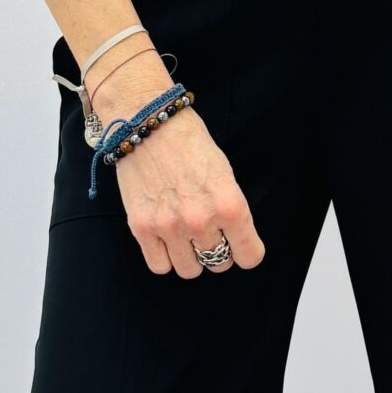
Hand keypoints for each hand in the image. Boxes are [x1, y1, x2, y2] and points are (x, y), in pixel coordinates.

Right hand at [94, 48, 264, 276]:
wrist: (146, 122)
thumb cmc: (188, 141)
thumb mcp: (225, 172)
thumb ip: (230, 208)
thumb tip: (232, 238)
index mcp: (230, 205)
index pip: (250, 256)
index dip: (247, 251)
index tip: (241, 246)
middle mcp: (201, 220)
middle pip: (219, 262)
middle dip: (217, 250)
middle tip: (209, 232)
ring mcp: (169, 227)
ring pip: (189, 270)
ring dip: (191, 257)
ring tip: (186, 237)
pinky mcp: (141, 228)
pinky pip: (159, 266)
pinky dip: (165, 257)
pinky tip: (166, 240)